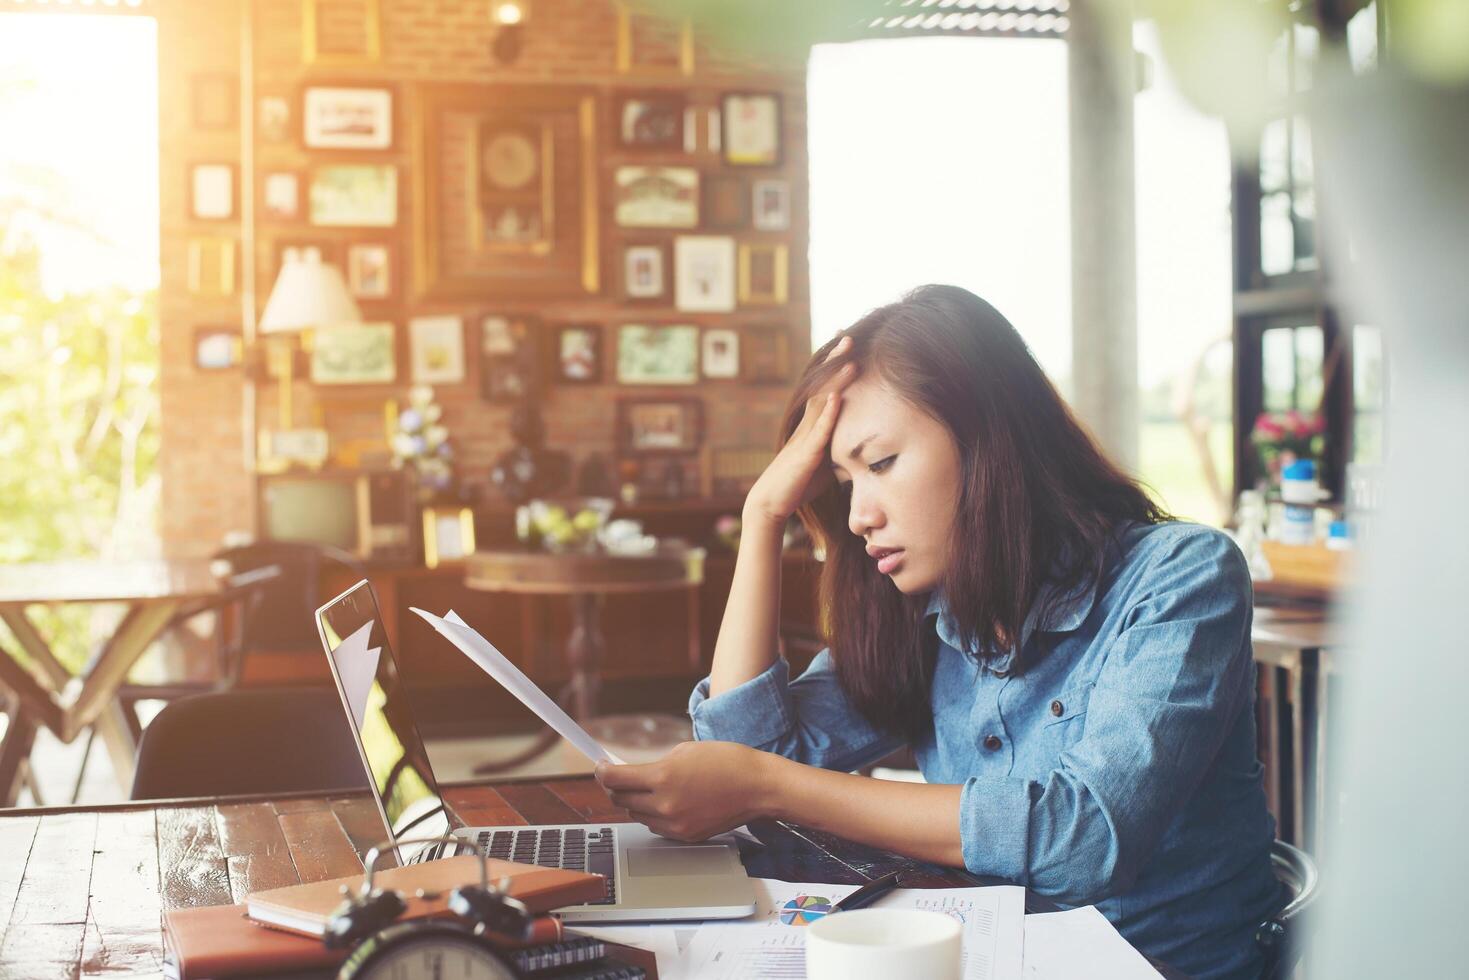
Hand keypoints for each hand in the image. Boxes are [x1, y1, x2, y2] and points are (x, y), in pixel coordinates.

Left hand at [594, 741, 777, 841]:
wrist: (757, 786)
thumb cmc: (727, 762)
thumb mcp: (684, 750)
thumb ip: (654, 763)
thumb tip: (631, 772)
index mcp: (663, 777)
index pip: (615, 779)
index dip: (601, 772)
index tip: (599, 767)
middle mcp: (665, 805)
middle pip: (621, 800)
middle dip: (615, 787)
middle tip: (617, 776)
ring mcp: (675, 824)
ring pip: (636, 816)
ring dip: (634, 802)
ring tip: (647, 788)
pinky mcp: (685, 836)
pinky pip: (656, 826)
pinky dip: (654, 814)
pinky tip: (666, 801)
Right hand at [744, 335, 856, 526]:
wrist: (770, 503)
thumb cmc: (797, 485)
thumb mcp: (825, 465)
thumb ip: (840, 452)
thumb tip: (861, 452)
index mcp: (811, 426)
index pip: (825, 389)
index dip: (834, 366)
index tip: (846, 343)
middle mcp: (806, 425)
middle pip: (822, 386)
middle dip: (834, 360)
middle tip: (847, 334)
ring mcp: (804, 437)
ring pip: (821, 402)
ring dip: (836, 379)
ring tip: (850, 357)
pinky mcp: (805, 454)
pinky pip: (819, 430)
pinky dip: (829, 413)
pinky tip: (839, 396)